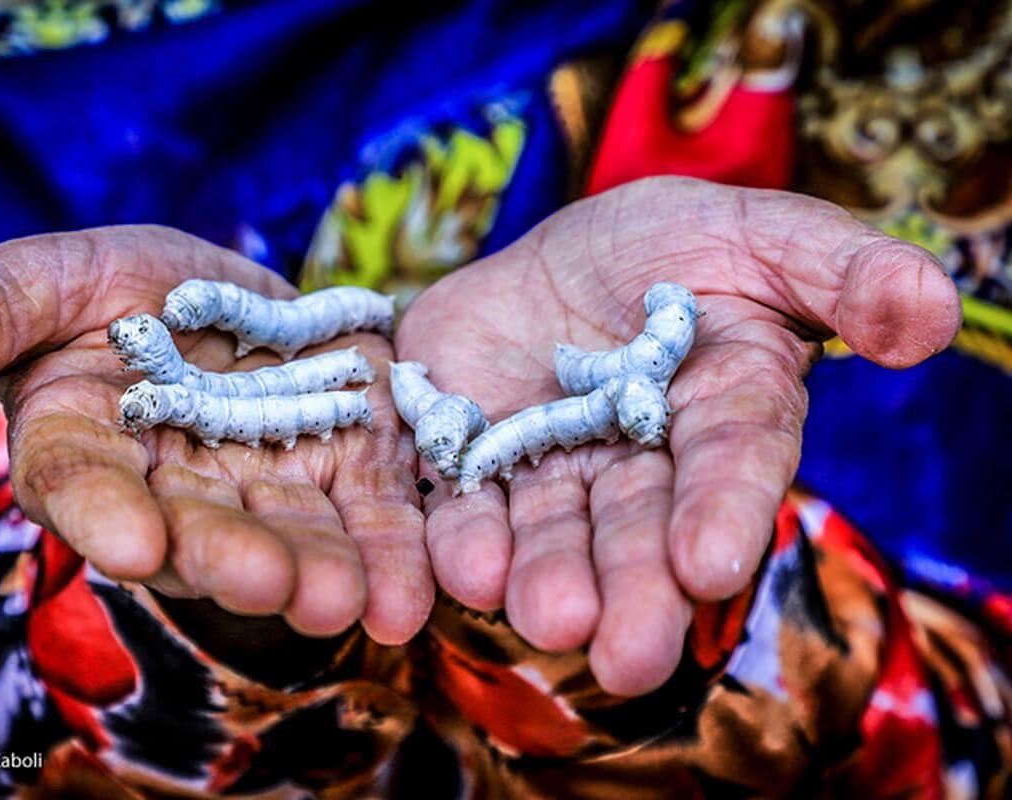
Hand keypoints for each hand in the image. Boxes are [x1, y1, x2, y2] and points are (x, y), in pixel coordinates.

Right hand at [0, 226, 430, 643]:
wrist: (223, 299)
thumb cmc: (115, 290)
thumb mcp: (47, 280)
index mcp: (89, 446)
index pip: (85, 486)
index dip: (107, 515)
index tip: (135, 543)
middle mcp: (175, 487)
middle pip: (200, 529)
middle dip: (233, 558)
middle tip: (268, 582)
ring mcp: (267, 486)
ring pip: (292, 538)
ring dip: (322, 573)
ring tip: (354, 602)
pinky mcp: (347, 470)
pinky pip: (371, 518)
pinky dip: (392, 554)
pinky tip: (414, 594)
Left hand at [396, 177, 959, 693]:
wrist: (554, 252)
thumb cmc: (673, 246)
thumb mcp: (758, 235)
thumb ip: (840, 271)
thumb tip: (931, 312)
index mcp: (722, 414)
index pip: (732, 465)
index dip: (724, 512)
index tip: (708, 563)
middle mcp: (640, 462)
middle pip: (639, 528)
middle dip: (635, 591)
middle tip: (627, 657)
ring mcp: (553, 469)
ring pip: (552, 533)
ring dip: (548, 579)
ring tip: (546, 617)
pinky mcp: (472, 462)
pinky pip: (464, 505)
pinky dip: (463, 539)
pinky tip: (465, 568)